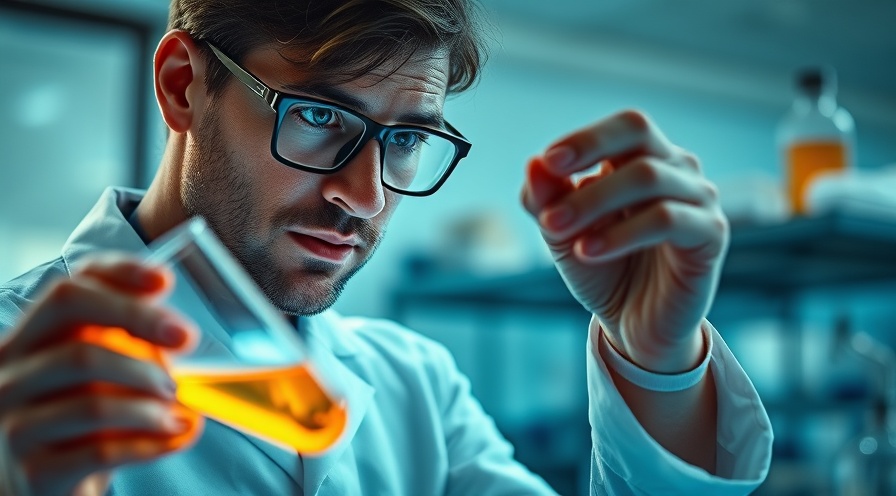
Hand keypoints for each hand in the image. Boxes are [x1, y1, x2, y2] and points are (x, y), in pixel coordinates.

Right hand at [0, 257, 200, 495]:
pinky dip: (151, 442)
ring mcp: (14, 424)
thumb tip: (176, 329)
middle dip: (140, 326)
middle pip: (77, 337)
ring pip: (93, 402)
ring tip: (178, 405)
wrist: (43, 485)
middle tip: (187, 338)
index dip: (116, 277)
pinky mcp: (34, 472)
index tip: (164, 282)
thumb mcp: (97, 370)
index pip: (66, 291)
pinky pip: (102, 451)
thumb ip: (126, 340)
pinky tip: (177, 434)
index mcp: (27, 340)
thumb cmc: (79, 417)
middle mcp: (10, 375)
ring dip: (151, 401)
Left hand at [522, 110, 728, 372]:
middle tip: (550, 193)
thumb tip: (534, 163)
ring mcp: (699, 198)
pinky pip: (667, 219)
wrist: (634, 325)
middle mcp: (677, 168)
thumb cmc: (603, 269)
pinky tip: (587, 251)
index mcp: (643, 157)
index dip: (586, 137)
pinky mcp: (711, 234)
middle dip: (589, 153)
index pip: (623, 126)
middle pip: (639, 132)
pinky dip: (621, 233)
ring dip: (593, 201)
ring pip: (649, 176)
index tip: (549, 161)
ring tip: (555, 229)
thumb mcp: (563, 234)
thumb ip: (547, 199)